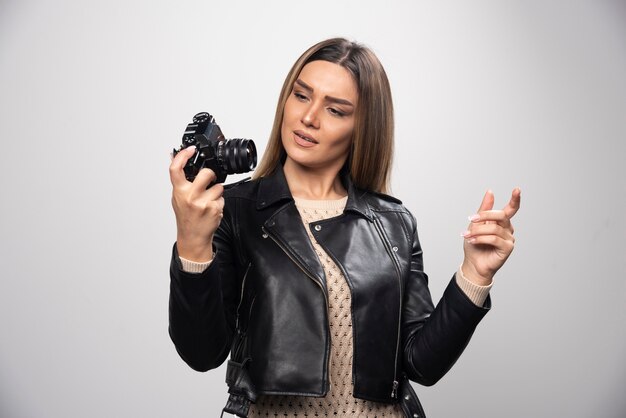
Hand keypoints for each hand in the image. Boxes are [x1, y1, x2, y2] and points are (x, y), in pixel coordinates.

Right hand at [170, 146, 224, 261]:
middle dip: (211, 175)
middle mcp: (190, 196)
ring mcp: (203, 203)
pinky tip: (211, 208)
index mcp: (179, 191)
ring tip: (208, 200)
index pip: (176, 168)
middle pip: (207, 173)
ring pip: (218, 187)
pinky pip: (222, 198)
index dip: (183, 155)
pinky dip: (219, 202)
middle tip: (209, 180)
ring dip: (217, 192)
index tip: (190, 149)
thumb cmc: (186, 217)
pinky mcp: (214, 210)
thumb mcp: (177, 197)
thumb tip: (173, 157)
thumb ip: (179, 179)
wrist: (193, 236)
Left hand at [461, 188, 520, 285]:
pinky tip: (472, 240)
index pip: (511, 209)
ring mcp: (509, 239)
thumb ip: (484, 209)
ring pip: (494, 228)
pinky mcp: (508, 248)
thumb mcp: (476, 224)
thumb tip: (490, 192)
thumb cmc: (475, 245)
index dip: (515, 199)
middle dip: (485, 215)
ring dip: (478, 231)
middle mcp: (508, 229)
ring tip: (467, 235)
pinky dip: (481, 238)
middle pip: (501, 215)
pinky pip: (494, 239)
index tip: (517, 189)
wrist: (473, 264)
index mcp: (501, 222)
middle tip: (472, 219)